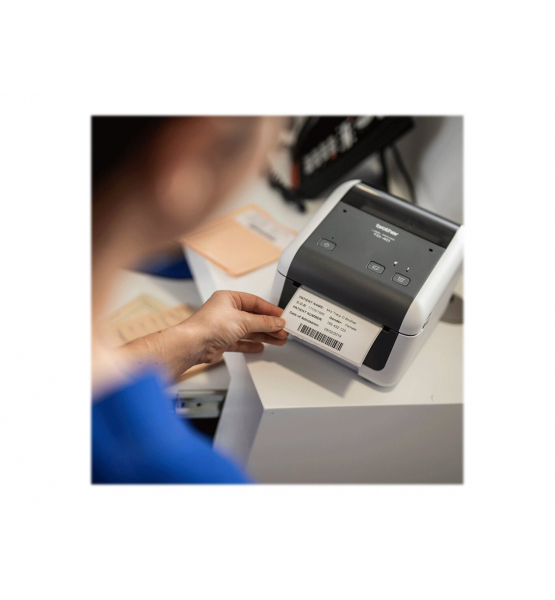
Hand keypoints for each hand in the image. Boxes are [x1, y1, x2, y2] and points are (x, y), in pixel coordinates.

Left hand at [117, 291, 287, 380]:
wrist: (193, 344)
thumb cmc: (209, 326)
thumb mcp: (243, 320)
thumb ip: (263, 322)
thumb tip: (276, 321)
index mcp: (229, 298)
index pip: (255, 302)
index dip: (270, 310)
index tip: (282, 316)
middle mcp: (226, 311)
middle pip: (254, 317)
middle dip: (269, 325)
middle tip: (283, 330)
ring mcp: (224, 327)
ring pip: (249, 330)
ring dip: (264, 335)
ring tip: (278, 339)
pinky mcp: (222, 341)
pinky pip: (241, 341)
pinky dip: (251, 344)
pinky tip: (261, 346)